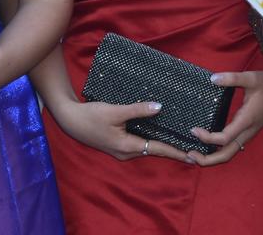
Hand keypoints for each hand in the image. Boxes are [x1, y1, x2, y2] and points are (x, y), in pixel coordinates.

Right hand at [54, 98, 190, 162]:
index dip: (176, 152)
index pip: (158, 149)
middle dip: (173, 149)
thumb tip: (159, 107)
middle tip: (192, 148)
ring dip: (163, 144)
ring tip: (180, 141)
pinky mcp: (118, 144)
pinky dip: (152, 139)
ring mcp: (122, 150)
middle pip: (155, 151)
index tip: (192, 155)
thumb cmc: (90, 116)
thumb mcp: (115, 112)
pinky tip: (159, 132)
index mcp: (127, 147)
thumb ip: (138, 110)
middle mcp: (126, 152)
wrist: (70, 120)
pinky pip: (140, 143)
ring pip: (148, 147)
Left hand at [186, 69, 262, 165]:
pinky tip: (207, 145)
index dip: (207, 138)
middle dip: (207, 159)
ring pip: (229, 153)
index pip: (224, 138)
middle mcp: (247, 131)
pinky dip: (218, 150)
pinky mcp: (247, 132)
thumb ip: (231, 78)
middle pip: (226, 154)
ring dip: (212, 157)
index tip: (193, 130)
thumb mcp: (251, 77)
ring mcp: (248, 134)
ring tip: (194, 154)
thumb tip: (212, 79)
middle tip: (189, 155)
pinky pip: (232, 147)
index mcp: (246, 120)